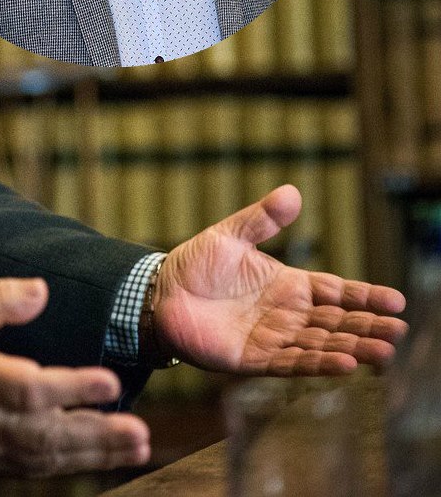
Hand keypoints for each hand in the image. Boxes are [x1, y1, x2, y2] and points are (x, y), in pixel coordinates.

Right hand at [0, 278, 149, 476]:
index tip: (109, 382)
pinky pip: (31, 470)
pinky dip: (69, 466)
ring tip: (134, 447)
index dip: (71, 389)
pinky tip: (101, 457)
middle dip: (96, 434)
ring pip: (43, 458)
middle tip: (139, 431)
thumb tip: (42, 292)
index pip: (27, 388)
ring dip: (92, 455)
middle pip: (43, 434)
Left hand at [154, 184, 407, 374]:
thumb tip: (292, 191)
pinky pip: (292, 362)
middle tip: (398, 331)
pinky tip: (344, 365)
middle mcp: (287, 313)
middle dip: (368, 326)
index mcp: (288, 283)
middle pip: (336, 321)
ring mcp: (273, 337)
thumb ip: (261, 218)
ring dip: (351, 349)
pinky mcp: (254, 359)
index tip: (395, 301)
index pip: (336, 290)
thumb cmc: (195, 264)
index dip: (364, 296)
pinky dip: (318, 363)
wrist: (159, 293)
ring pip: (321, 344)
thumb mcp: (230, 235)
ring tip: (382, 352)